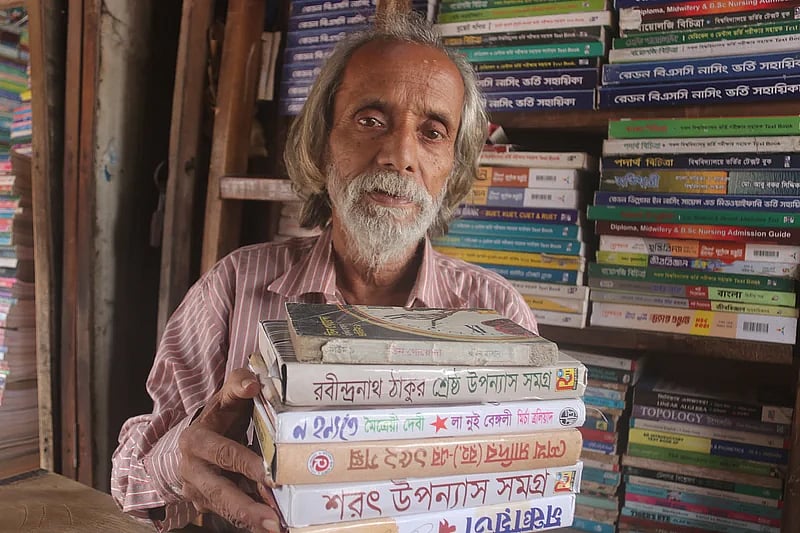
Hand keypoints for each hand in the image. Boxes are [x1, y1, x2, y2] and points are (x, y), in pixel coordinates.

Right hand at [178, 368, 280, 531]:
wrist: (199, 437)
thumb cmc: (220, 414)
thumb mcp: (226, 396)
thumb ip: (239, 384)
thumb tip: (253, 385)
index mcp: (196, 441)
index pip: (223, 453)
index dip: (247, 464)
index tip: (270, 475)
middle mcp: (192, 470)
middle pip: (219, 491)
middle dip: (246, 508)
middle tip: (273, 520)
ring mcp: (198, 490)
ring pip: (224, 508)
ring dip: (250, 519)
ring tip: (275, 528)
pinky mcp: (207, 504)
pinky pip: (229, 515)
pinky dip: (249, 521)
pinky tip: (268, 526)